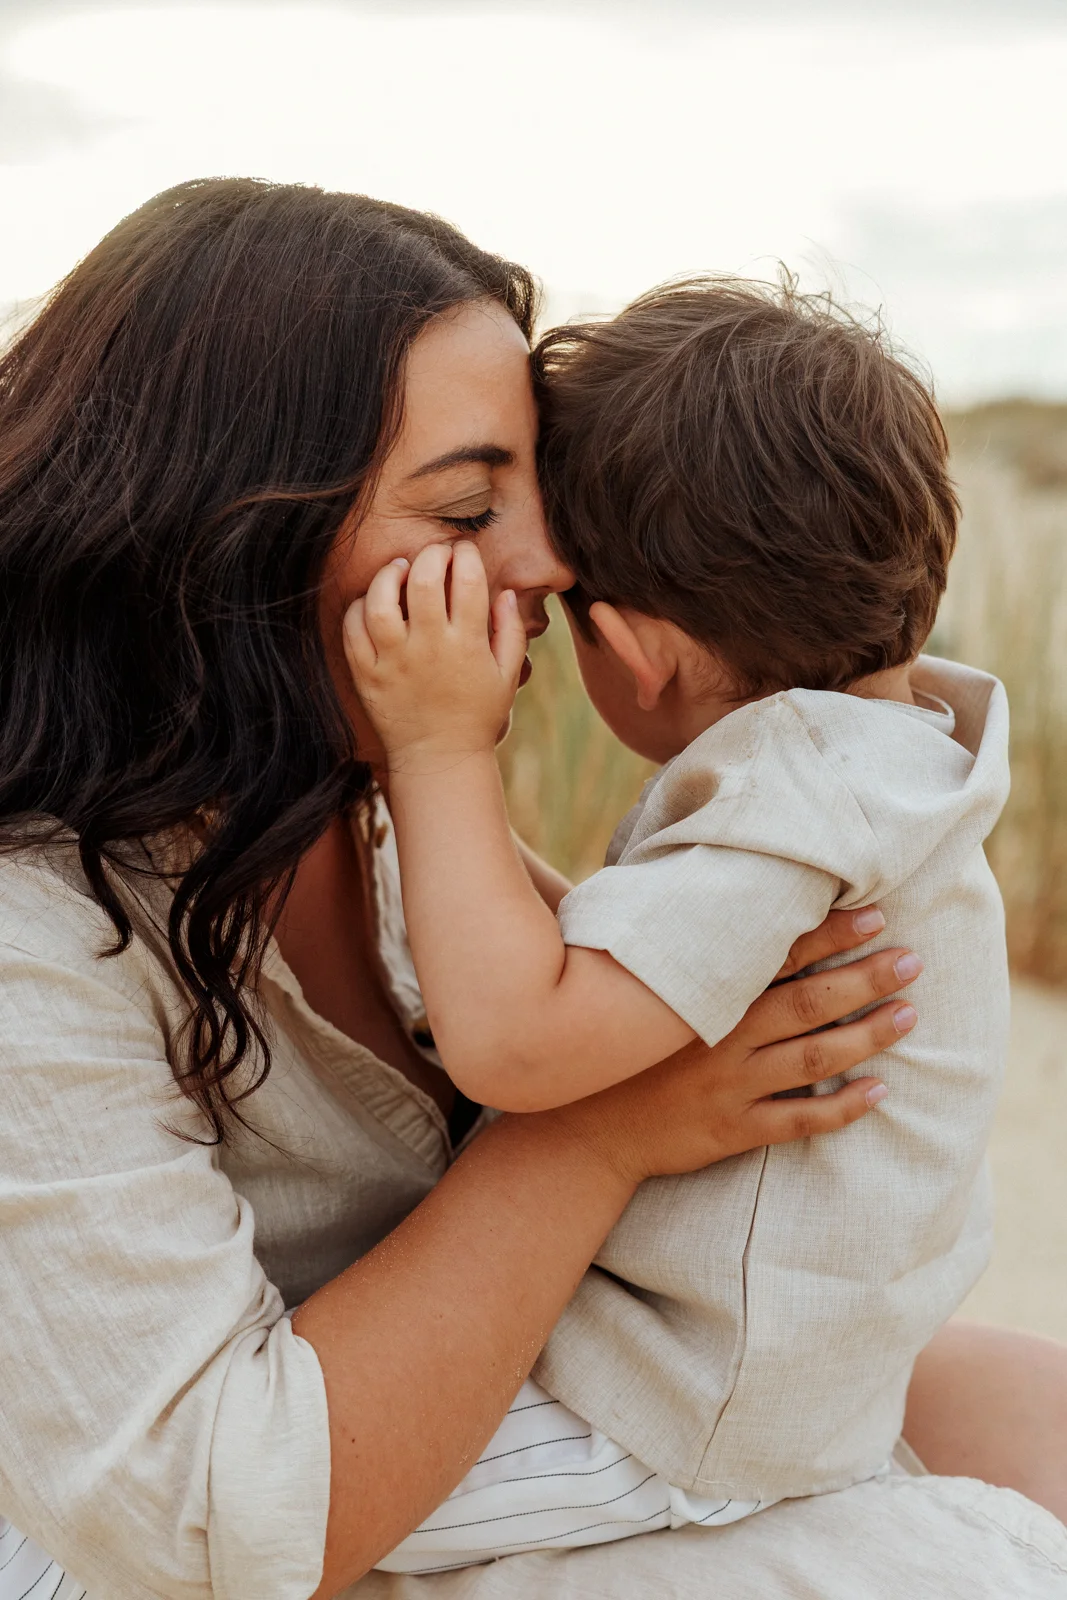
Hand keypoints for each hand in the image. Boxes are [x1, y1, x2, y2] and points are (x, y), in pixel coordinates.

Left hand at [343, 541, 527, 769]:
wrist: (438, 760)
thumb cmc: (477, 716)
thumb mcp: (507, 676)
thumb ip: (511, 631)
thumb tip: (506, 592)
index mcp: (467, 645)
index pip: (467, 579)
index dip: (465, 555)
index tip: (464, 553)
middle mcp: (429, 648)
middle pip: (423, 580)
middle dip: (431, 555)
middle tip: (435, 556)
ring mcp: (394, 661)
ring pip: (380, 600)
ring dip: (389, 575)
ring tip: (400, 570)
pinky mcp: (367, 674)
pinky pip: (353, 628)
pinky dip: (361, 606)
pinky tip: (375, 602)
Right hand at [539, 914, 918, 1185]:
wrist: (581, 1131)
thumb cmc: (612, 1051)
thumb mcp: (631, 986)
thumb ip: (670, 945)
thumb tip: (693, 888)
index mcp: (703, 995)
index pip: (777, 955)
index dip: (828, 934)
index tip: (874, 916)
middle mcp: (722, 1036)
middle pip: (809, 1002)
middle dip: (865, 977)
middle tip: (912, 960)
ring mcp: (730, 1086)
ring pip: (815, 1058)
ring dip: (868, 1035)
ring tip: (910, 1014)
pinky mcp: (733, 1130)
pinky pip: (799, 1119)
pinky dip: (843, 1107)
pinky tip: (879, 1091)